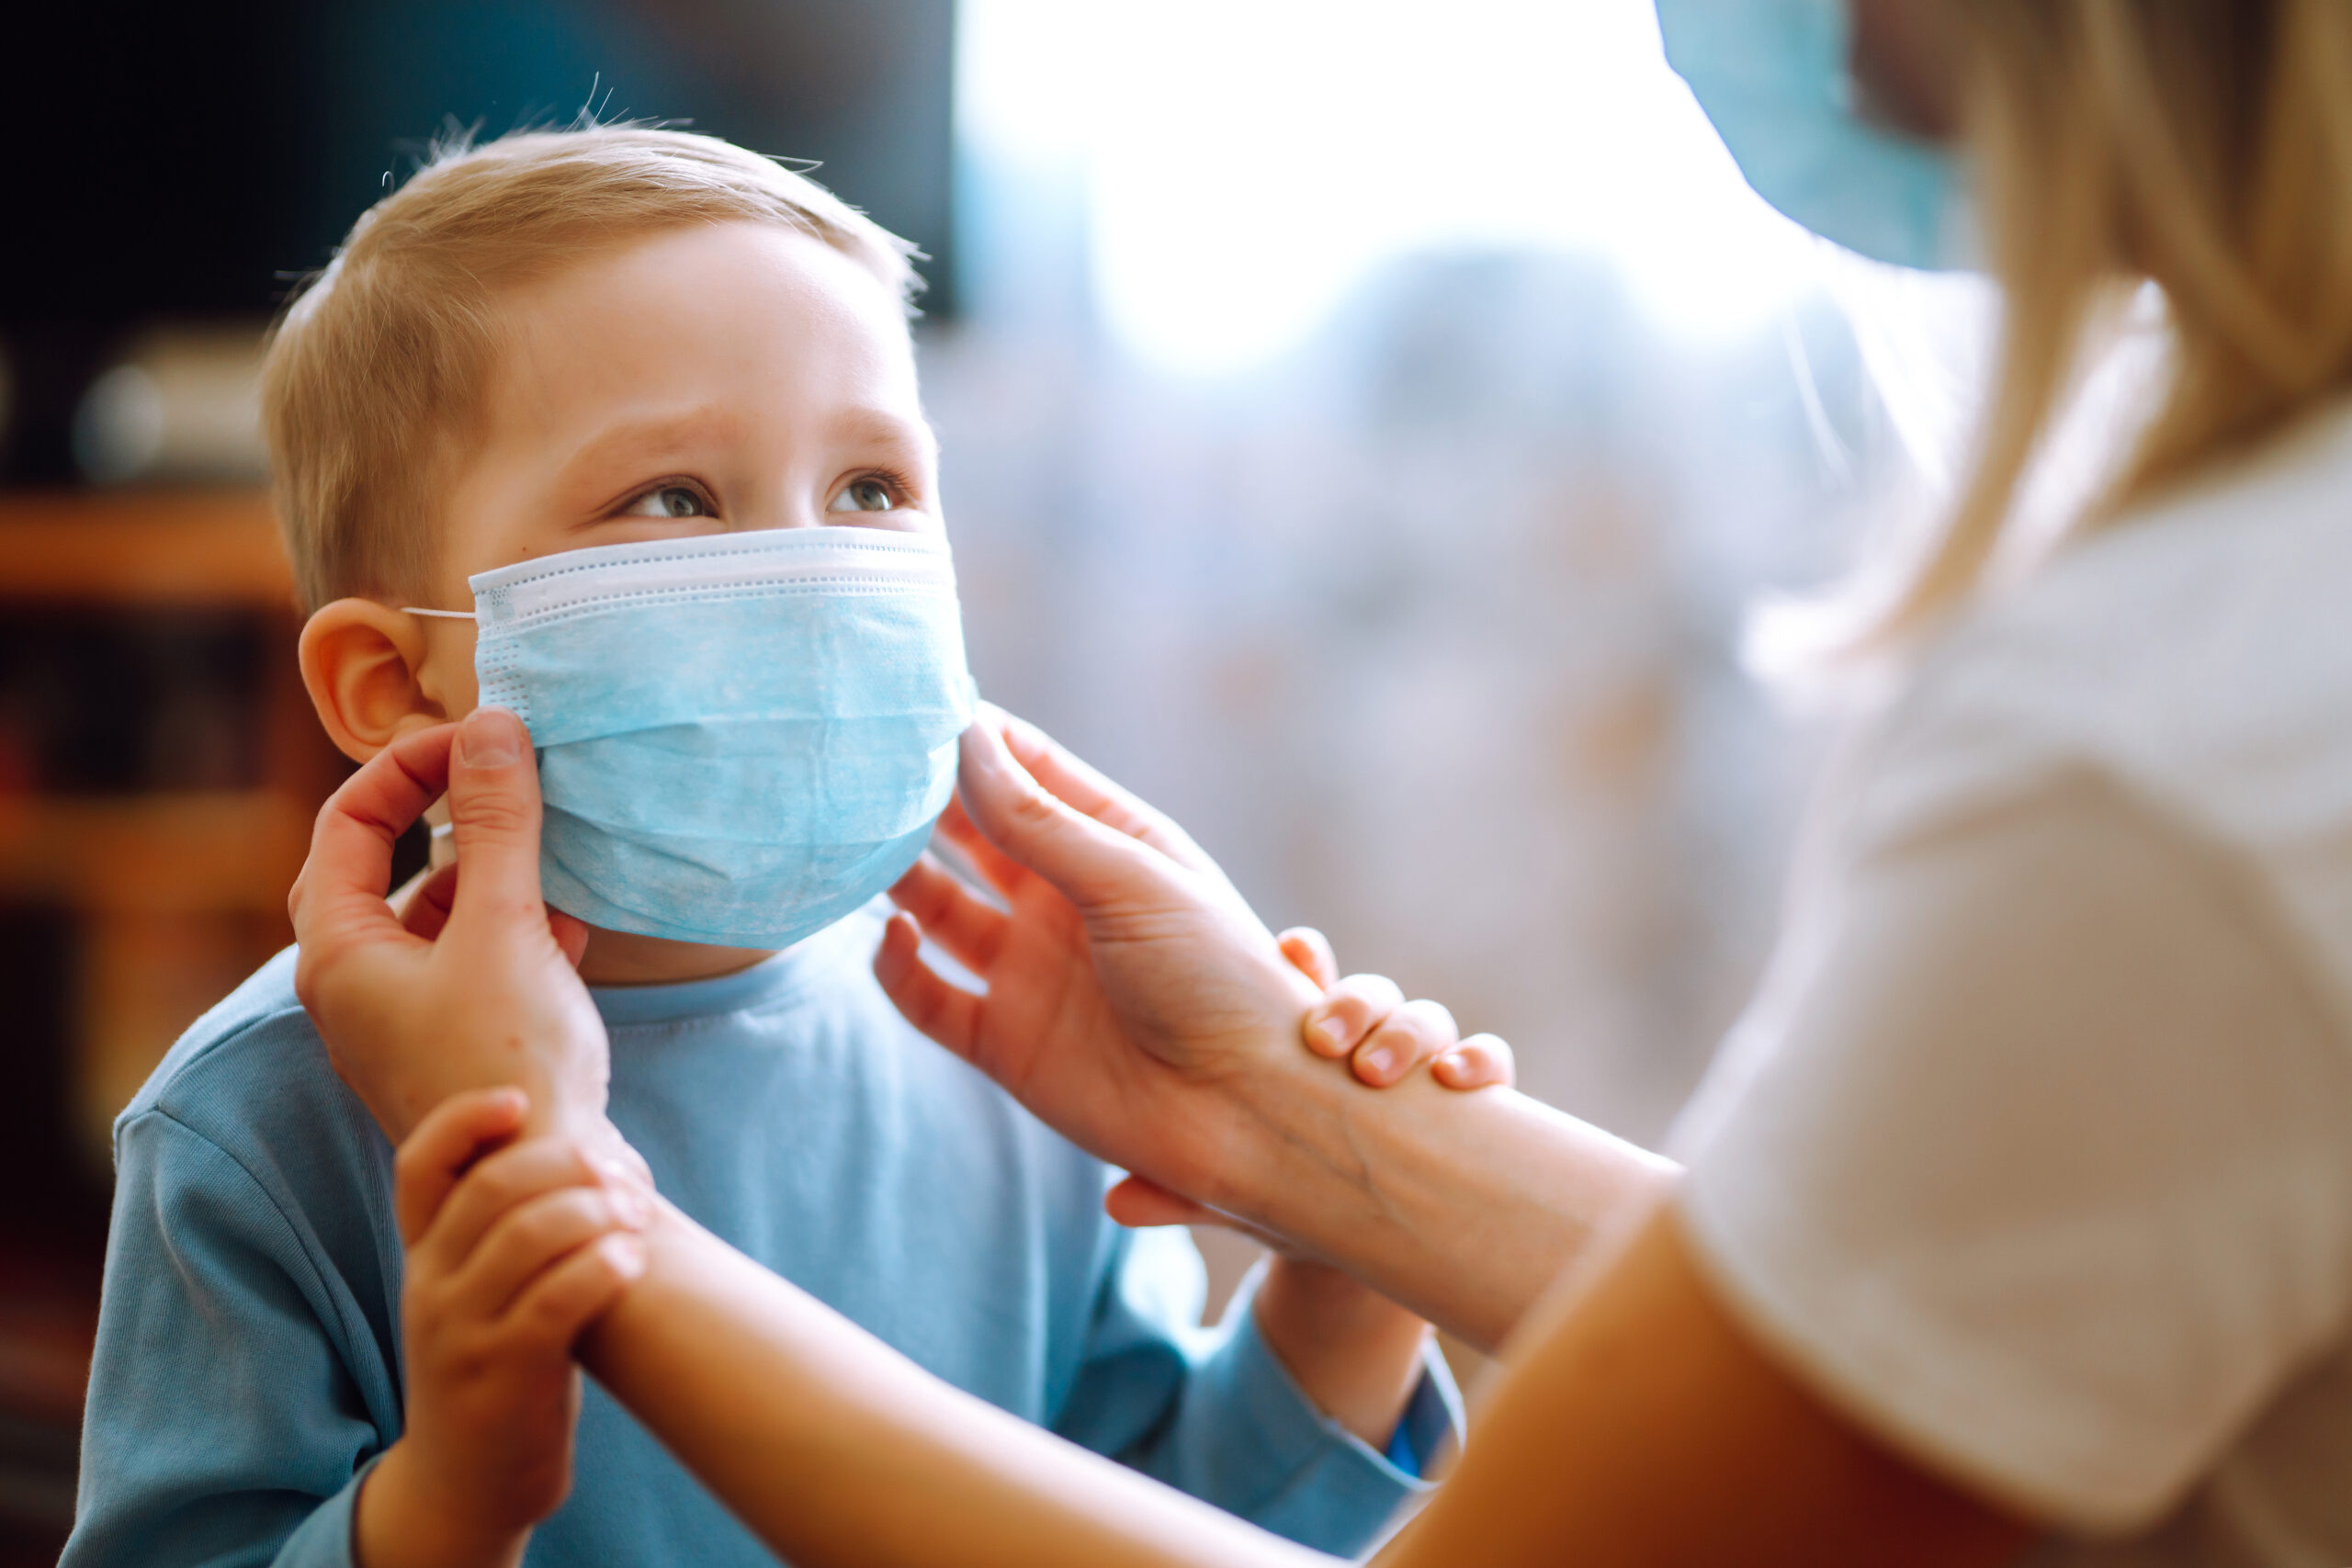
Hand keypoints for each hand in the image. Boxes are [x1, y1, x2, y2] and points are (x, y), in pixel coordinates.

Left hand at [288, 708, 610, 1145]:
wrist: (540, 1183)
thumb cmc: (507, 1060)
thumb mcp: (505, 926)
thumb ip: (496, 825)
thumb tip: (490, 728)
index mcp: (338, 956)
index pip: (347, 824)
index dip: (408, 767)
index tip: (480, 744)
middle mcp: (354, 990)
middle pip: (377, 869)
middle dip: (439, 815)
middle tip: (494, 778)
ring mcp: (401, 1023)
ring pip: (431, 919)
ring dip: (485, 872)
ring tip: (545, 840)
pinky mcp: (451, 1048)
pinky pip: (467, 963)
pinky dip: (510, 927)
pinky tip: (569, 920)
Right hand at [355, 1090, 650, 1567]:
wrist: (466, 1484)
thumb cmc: (498, 1366)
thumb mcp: (480, 1293)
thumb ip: (508, 1229)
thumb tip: (592, 1145)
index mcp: (423, 1256)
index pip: (419, 1167)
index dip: (462, 1120)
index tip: (518, 1099)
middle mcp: (430, 1286)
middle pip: (490, 1187)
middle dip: (565, 1162)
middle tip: (620, 1170)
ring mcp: (461, 1333)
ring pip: (525, 1236)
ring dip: (595, 1210)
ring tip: (636, 1214)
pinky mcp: (503, 1375)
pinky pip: (554, 1301)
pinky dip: (600, 1268)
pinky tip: (631, 1261)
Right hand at [876, 706, 1326, 1210]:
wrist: (1247, 1111)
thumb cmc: (1216, 979)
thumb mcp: (1130, 880)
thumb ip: (1040, 820)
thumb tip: (966, 740)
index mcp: (1112, 847)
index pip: (1030, 771)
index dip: (975, 737)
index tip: (911, 701)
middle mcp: (1065, 902)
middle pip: (976, 835)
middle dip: (924, 802)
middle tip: (863, 767)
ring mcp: (1032, 971)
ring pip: (940, 908)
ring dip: (899, 877)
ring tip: (853, 841)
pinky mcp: (1005, 1041)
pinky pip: (929, 997)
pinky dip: (898, 966)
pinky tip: (890, 933)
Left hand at [1106, 937, 1514, 1230]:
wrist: (1349, 1234)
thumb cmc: (1277, 1187)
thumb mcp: (1231, 1188)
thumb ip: (1181, 1189)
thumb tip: (1119, 1203)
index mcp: (1295, 1037)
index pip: (1302, 972)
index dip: (1302, 957)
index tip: (1290, 953)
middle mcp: (1360, 1039)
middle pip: (1366, 989)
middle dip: (1354, 1001)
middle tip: (1325, 1035)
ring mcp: (1416, 1065)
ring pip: (1426, 1016)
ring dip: (1411, 1031)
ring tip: (1381, 1068)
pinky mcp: (1464, 1102)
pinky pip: (1488, 1061)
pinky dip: (1479, 1063)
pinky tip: (1462, 1083)